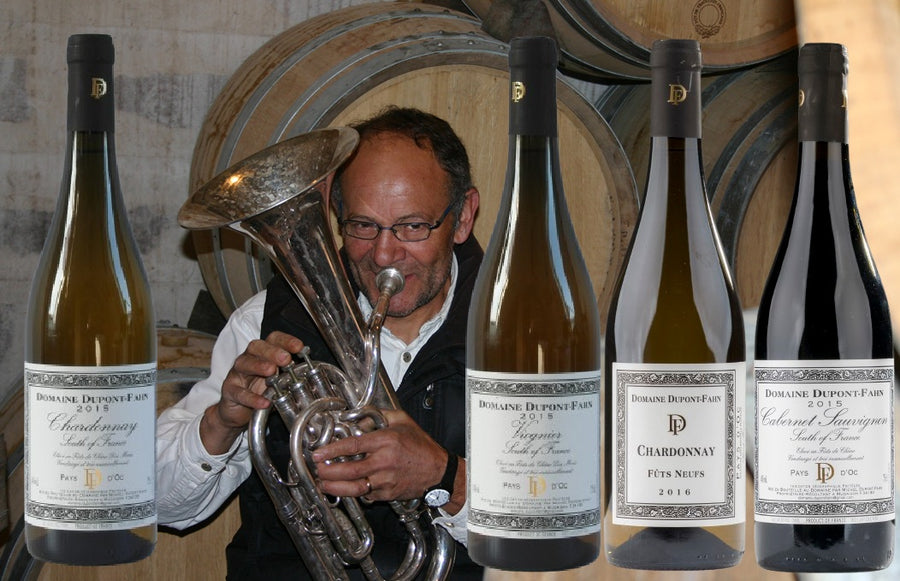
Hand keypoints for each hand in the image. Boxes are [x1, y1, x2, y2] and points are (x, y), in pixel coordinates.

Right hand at [200, 331, 304, 454]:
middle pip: (257, 347)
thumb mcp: (278, 381)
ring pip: (244, 364)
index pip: (273, 339)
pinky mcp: (230, 391)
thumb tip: (315, 374)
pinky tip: (264, 402)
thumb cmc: (260, 391)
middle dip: (272, 351)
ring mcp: (237, 374)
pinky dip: (252, 397)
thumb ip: (292, 375)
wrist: (237, 412)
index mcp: (263, 354)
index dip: (286, 340)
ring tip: (272, 372)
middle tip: (285, 358)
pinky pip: (239, 392)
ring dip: (259, 366)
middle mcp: (248, 359)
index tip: (299, 347)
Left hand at [310, 409, 446, 502]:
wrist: (439, 472)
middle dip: (328, 471)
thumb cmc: (421, 447)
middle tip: (317, 469)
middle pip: (349, 470)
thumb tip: (358, 418)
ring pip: (354, 488)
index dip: (332, 449)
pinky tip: (344, 489)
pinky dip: (353, 493)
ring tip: (323, 483)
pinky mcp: (387, 494)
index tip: (319, 452)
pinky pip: (366, 495)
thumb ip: (380, 416)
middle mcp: (384, 462)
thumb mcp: (403, 421)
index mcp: (386, 442)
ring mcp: (385, 480)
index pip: (353, 446)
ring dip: (335, 487)